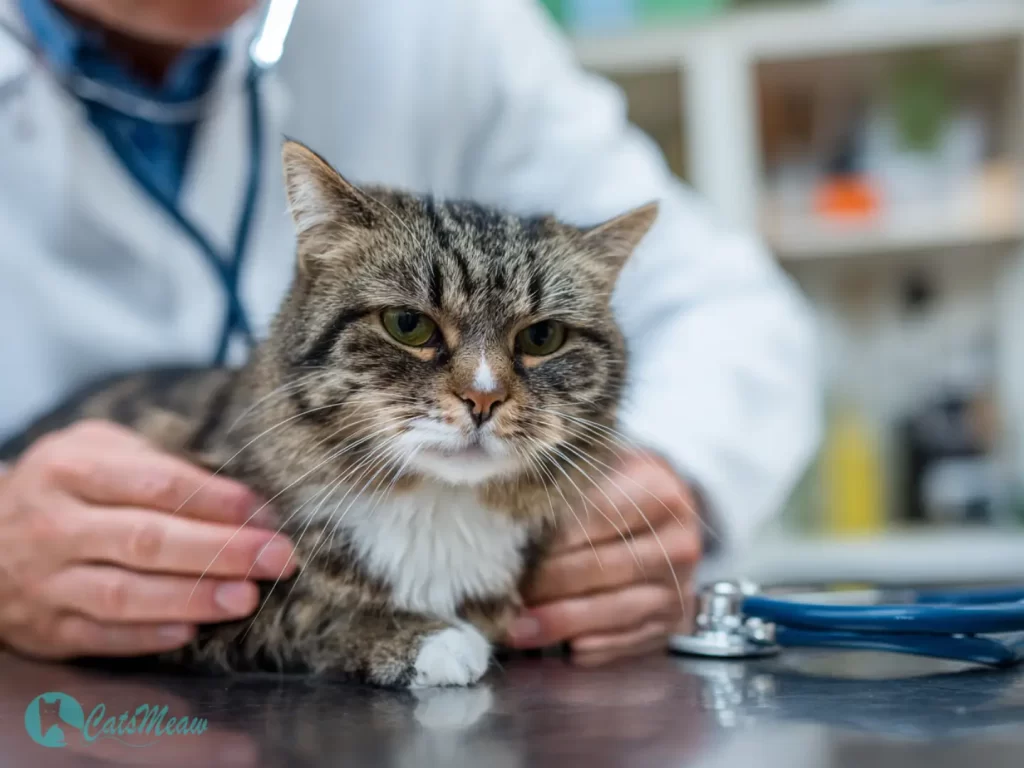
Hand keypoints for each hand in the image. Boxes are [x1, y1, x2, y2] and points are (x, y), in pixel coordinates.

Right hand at [0, 420, 295, 659]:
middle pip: (147, 540)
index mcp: (72, 470)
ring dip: (192, 598)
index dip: (215, 499)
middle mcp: (55, 526)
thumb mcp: (97, 450)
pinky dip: (146, 638)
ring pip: (124, 594)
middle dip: (221, 550)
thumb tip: (241, 500)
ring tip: (247, 597)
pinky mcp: (46, 628)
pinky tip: (192, 633)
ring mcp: (47, 581)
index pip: (155, 484)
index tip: (264, 512)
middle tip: (278, 558)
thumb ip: (159, 463)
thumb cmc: (66, 486)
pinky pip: (99, 637)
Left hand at [507, 450, 700, 665]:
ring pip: (614, 610)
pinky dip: (589, 646)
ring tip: (517, 628)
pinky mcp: (672, 622)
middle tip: (505, 592)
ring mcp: (678, 587)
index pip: (599, 514)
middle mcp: (677, 542)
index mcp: (661, 493)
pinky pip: (628, 641)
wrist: (671, 516)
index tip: (513, 548)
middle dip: (548, 583)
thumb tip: (511, 521)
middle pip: (604, 567)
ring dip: (560, 622)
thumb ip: (568, 487)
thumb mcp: (603, 468)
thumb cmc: (623, 488)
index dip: (554, 535)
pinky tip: (556, 646)